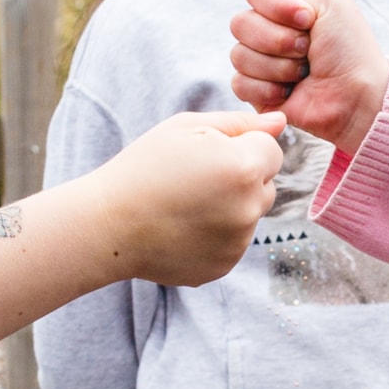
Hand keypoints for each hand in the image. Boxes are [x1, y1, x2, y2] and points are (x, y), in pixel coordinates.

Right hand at [88, 110, 284, 285]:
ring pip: (249, 215)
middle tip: (195, 178)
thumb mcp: (187, 128)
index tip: (209, 154)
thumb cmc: (144, 167)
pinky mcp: (224, 266)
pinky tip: (183, 227)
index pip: (273, 151)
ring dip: (230, 207)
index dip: (244, 147)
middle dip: (242, 178)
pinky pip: (233, 242)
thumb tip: (280, 121)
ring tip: (185, 204)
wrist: (108, 225)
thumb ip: (239, 123)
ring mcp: (238, 243)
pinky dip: (216, 234)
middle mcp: (249, 209)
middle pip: (266, 185)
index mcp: (244, 168)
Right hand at [228, 0, 388, 156]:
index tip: (307, 19)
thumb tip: (265, 20)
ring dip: (278, 66)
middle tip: (307, 50)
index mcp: (286, 3)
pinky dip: (268, 88)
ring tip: (303, 73)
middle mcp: (269, 29)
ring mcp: (260, 61)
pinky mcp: (256, 91)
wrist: (356, 96)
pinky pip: (239, 83)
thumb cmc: (350, 49)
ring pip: (239, 55)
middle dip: (278, 39)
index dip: (275, 5)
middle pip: (240, 23)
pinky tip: (290, 92)